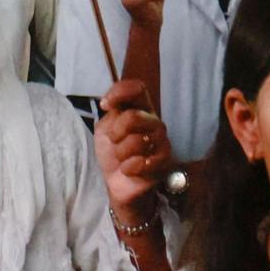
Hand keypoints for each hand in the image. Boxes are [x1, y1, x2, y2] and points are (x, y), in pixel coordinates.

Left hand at [94, 78, 169, 225]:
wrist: (117, 182)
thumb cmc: (113, 152)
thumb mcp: (105, 128)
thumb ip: (111, 113)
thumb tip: (111, 105)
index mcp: (140, 109)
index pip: (137, 88)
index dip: (120, 92)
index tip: (105, 105)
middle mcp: (154, 122)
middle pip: (133, 117)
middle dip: (115, 132)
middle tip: (114, 141)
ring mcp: (161, 141)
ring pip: (136, 142)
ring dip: (121, 154)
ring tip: (123, 158)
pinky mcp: (164, 161)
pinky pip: (142, 162)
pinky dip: (128, 168)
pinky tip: (130, 169)